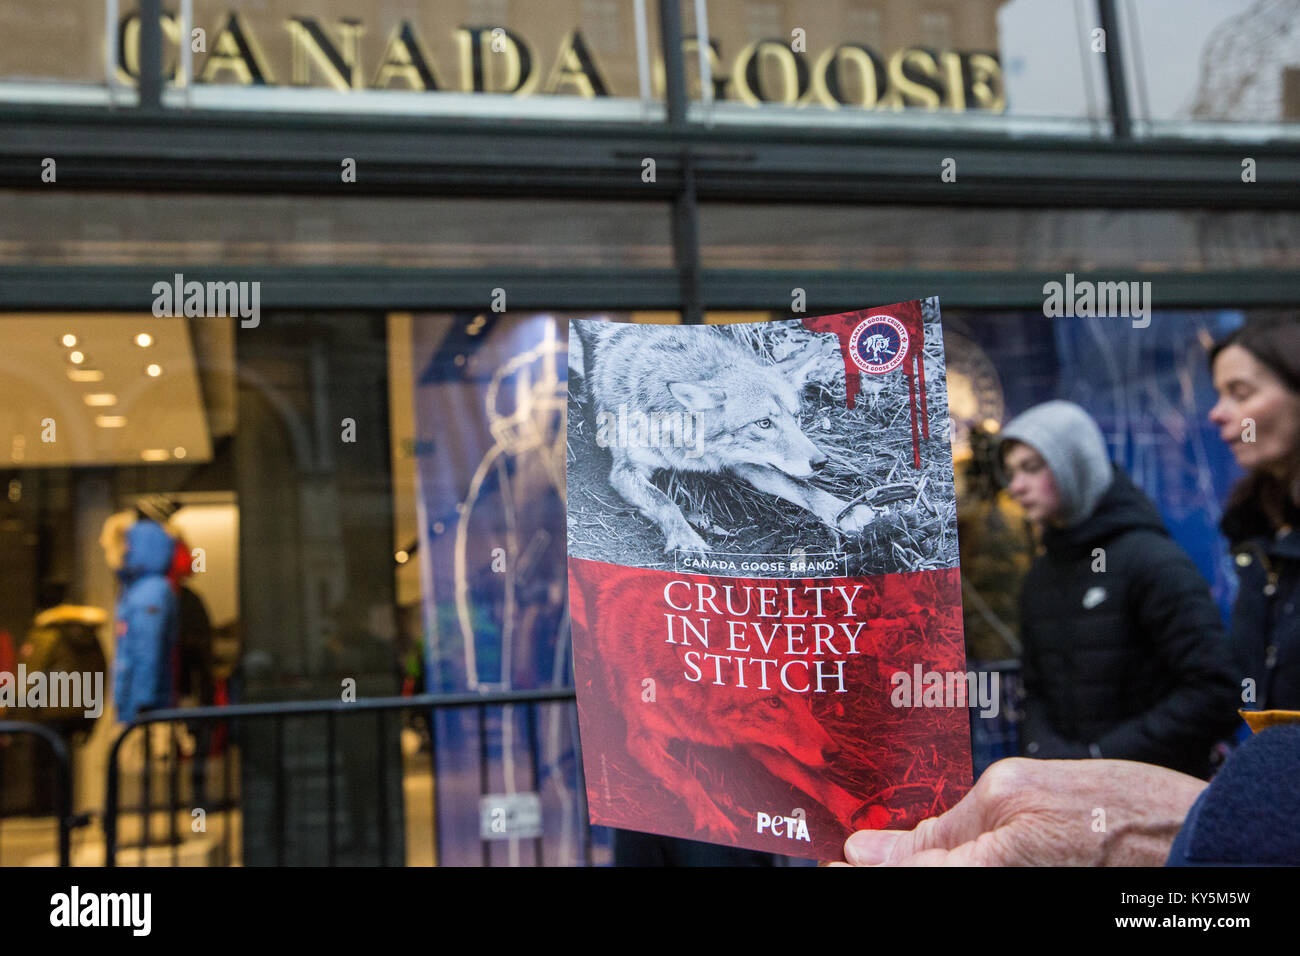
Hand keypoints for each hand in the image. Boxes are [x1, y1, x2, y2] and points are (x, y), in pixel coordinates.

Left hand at [831, 757, 1207, 865]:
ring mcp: (1015, 885)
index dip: (855, 874)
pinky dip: (943, 861)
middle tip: (854, 851)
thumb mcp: (1015, 793)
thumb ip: (943, 827)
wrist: (1188, 834)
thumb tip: (868, 849)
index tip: (825, 862)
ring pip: (946, 874)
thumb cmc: (1109, 805)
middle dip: (884, 865)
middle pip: (921, 878)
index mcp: (982, 869)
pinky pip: (972, 874)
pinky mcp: (1028, 880)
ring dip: (915, 860)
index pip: (901, 878)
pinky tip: (932, 846)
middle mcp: (995, 883)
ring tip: (886, 843)